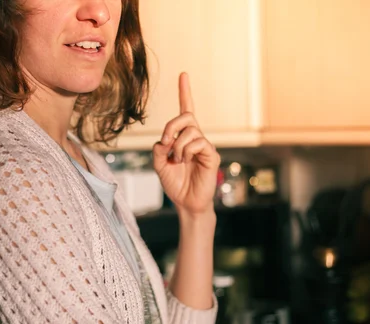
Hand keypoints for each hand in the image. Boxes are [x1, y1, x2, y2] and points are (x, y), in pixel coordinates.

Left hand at [153, 72, 220, 215]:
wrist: (186, 202)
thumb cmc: (175, 183)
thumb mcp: (158, 164)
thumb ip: (158, 149)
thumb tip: (165, 139)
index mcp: (183, 137)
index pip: (185, 110)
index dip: (184, 92)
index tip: (183, 74)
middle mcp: (196, 138)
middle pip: (187, 116)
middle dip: (172, 125)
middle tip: (165, 142)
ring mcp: (204, 146)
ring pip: (191, 130)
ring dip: (177, 144)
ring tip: (176, 159)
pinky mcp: (211, 155)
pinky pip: (198, 142)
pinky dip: (186, 151)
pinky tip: (185, 161)